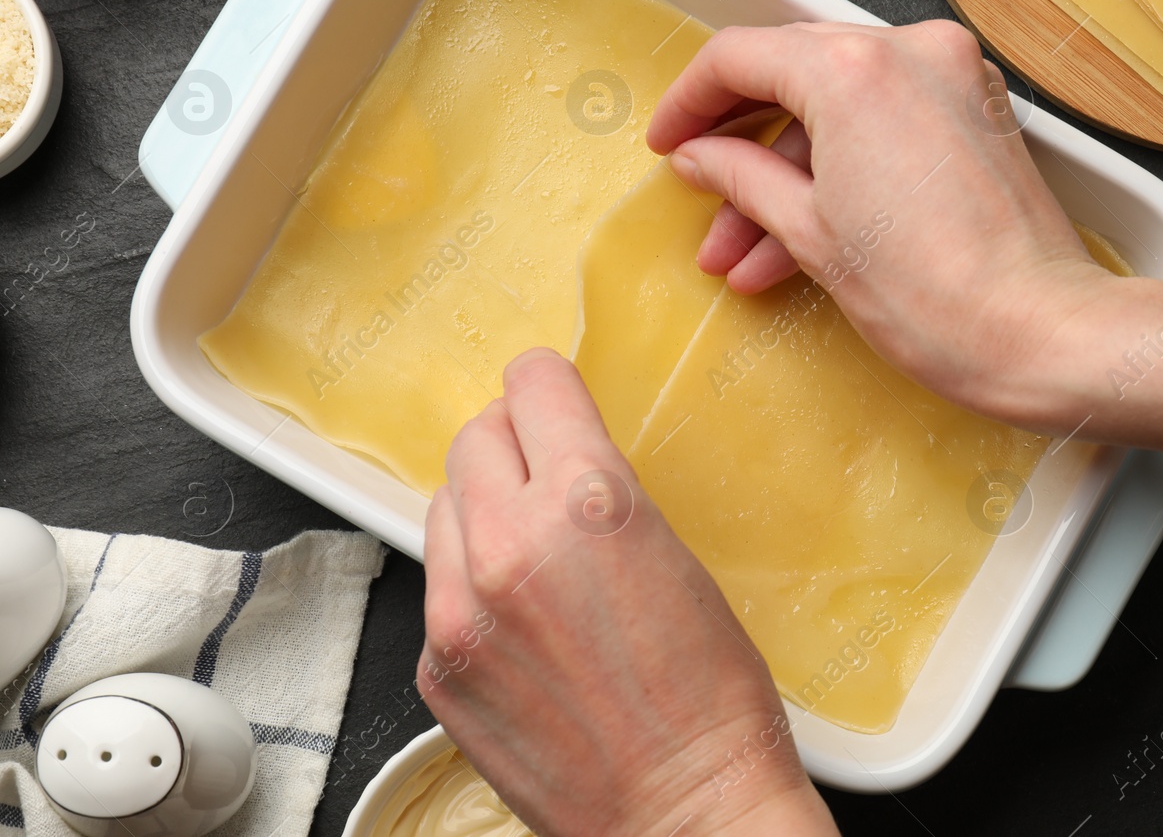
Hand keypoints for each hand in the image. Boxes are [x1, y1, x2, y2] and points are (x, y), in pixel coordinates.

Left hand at [420, 348, 838, 836]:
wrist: (681, 810)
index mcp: (587, 502)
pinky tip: (521, 619)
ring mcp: (460, 611)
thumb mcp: (675, 554)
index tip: (550, 395)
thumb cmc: (710, 697)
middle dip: (511, 444)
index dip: (547, 385)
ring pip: (442, 506)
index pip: (532, 384)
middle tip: (544, 472)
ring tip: (532, 549)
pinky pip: (438, 586)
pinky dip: (470, 584)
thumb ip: (599, 495)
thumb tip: (557, 461)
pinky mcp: (436, 666)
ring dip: (481, 509)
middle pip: (473, 437)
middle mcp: (509, 545)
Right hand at [647, 20, 1123, 427]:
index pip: (742, 56)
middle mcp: (908, 51)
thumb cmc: (937, 296)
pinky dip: (840, 171)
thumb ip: (743, 178)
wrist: (1041, 333)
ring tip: (741, 252)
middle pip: (792, 74)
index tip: (669, 141)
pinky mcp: (976, 112)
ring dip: (785, 176)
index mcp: (854, 69)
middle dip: (739, 145)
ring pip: (837, 108)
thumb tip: (701, 158)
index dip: (690, 101)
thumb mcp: (811, 234)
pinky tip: (793, 241)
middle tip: (701, 191)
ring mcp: (951, 77)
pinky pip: (884, 123)